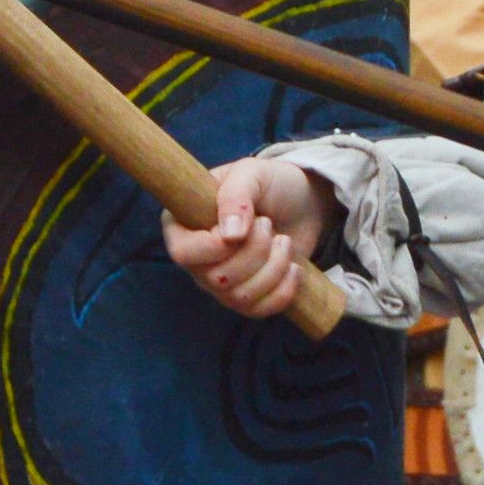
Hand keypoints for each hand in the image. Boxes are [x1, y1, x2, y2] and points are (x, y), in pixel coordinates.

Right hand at [164, 150, 330, 322]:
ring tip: (284, 240)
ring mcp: (219, 282)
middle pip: (216, 279)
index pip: (184, 253)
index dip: (217, 246)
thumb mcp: (252, 173)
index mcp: (182, 224)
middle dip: (254, 252)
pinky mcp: (246, 297)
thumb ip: (236, 196)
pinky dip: (282, 291)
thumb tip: (229, 235)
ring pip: (239, 297)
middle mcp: (196, 259)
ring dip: (272, 268)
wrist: (301, 202)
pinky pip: (257, 311)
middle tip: (269, 224)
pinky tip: (294, 267)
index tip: (248, 224)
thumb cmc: (269, 183)